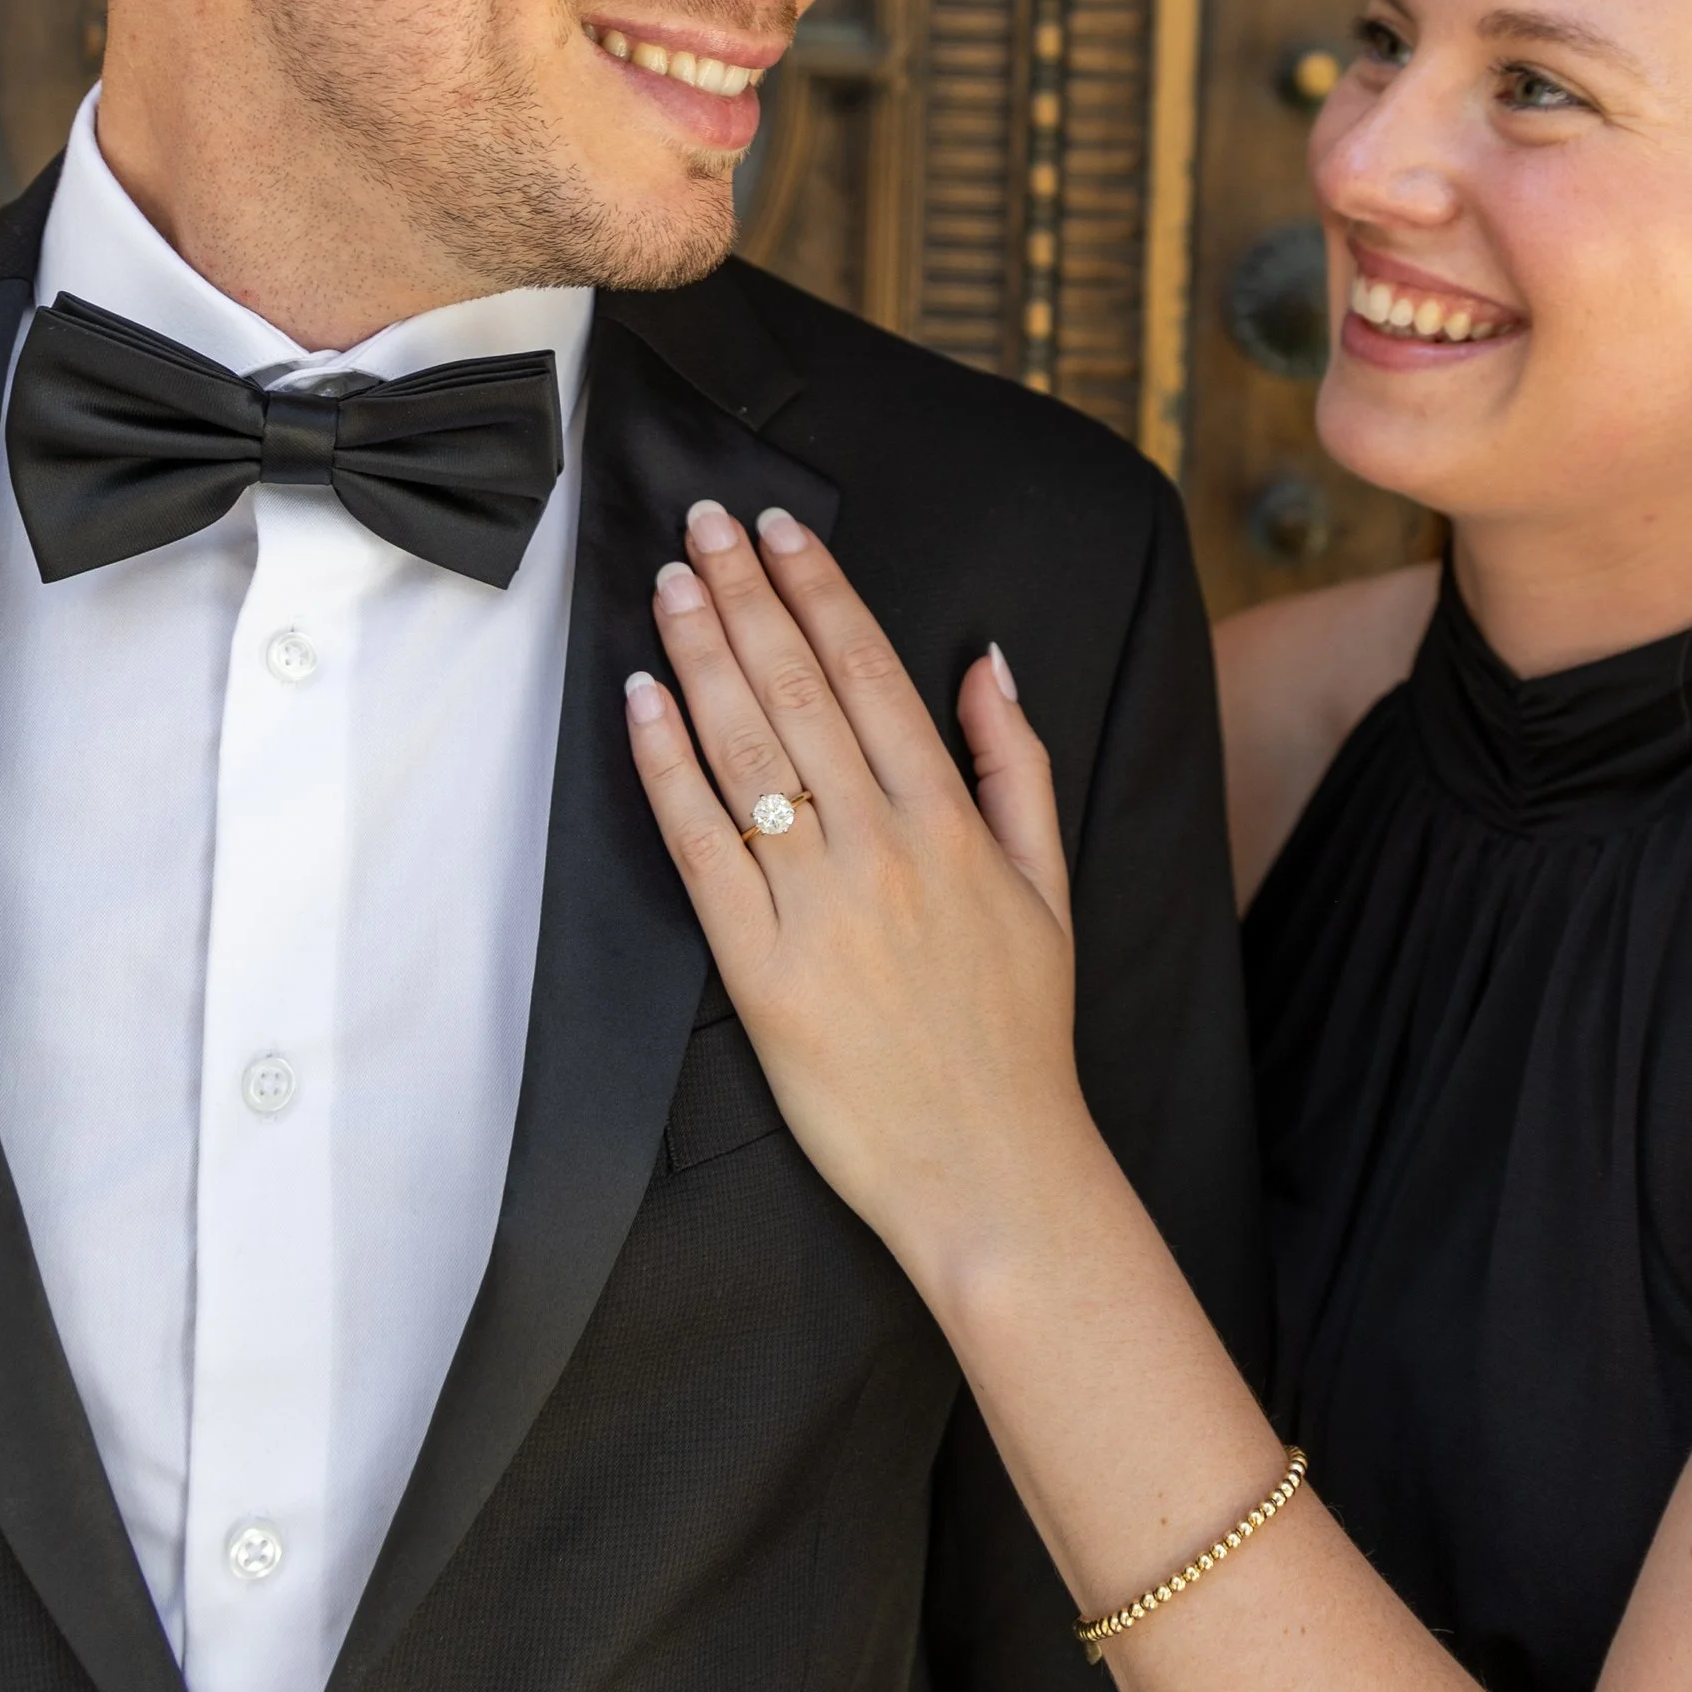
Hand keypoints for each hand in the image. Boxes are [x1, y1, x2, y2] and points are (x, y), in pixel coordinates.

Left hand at [624, 498, 1096, 1297]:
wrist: (992, 1169)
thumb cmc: (1019, 1035)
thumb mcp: (1049, 885)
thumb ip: (1016, 765)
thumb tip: (987, 662)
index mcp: (951, 822)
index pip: (870, 672)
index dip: (818, 590)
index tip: (778, 530)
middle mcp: (883, 848)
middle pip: (799, 691)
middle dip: (746, 595)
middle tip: (704, 523)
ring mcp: (817, 906)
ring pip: (748, 752)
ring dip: (703, 656)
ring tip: (672, 585)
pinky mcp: (761, 968)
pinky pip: (701, 846)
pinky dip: (668, 767)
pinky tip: (643, 703)